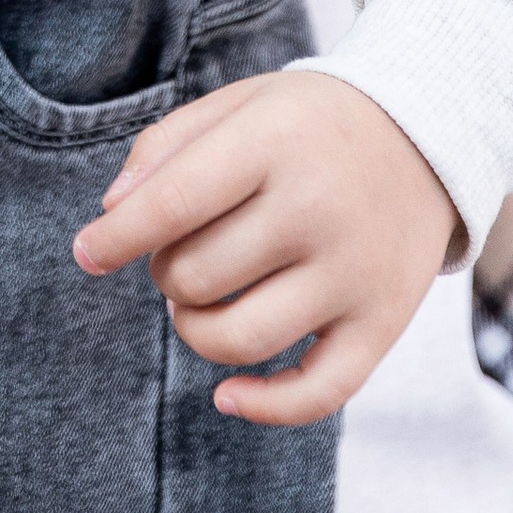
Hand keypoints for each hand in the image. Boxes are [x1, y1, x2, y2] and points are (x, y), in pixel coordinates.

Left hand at [71, 71, 455, 424]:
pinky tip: (226, 396)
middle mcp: (316, 207)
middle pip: (197, 276)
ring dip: (195, 331)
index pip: (173, 203)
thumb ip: (167, 145)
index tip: (85, 253)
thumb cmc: (308, 123)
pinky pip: (316, 394)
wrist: (427, 132)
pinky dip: (261, 408)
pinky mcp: (382, 323)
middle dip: (166, 273)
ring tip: (198, 302)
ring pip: (238, 339)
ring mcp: (353, 271)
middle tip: (179, 252)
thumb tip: (111, 214)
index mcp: (274, 142)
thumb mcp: (240, 105)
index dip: (116, 238)